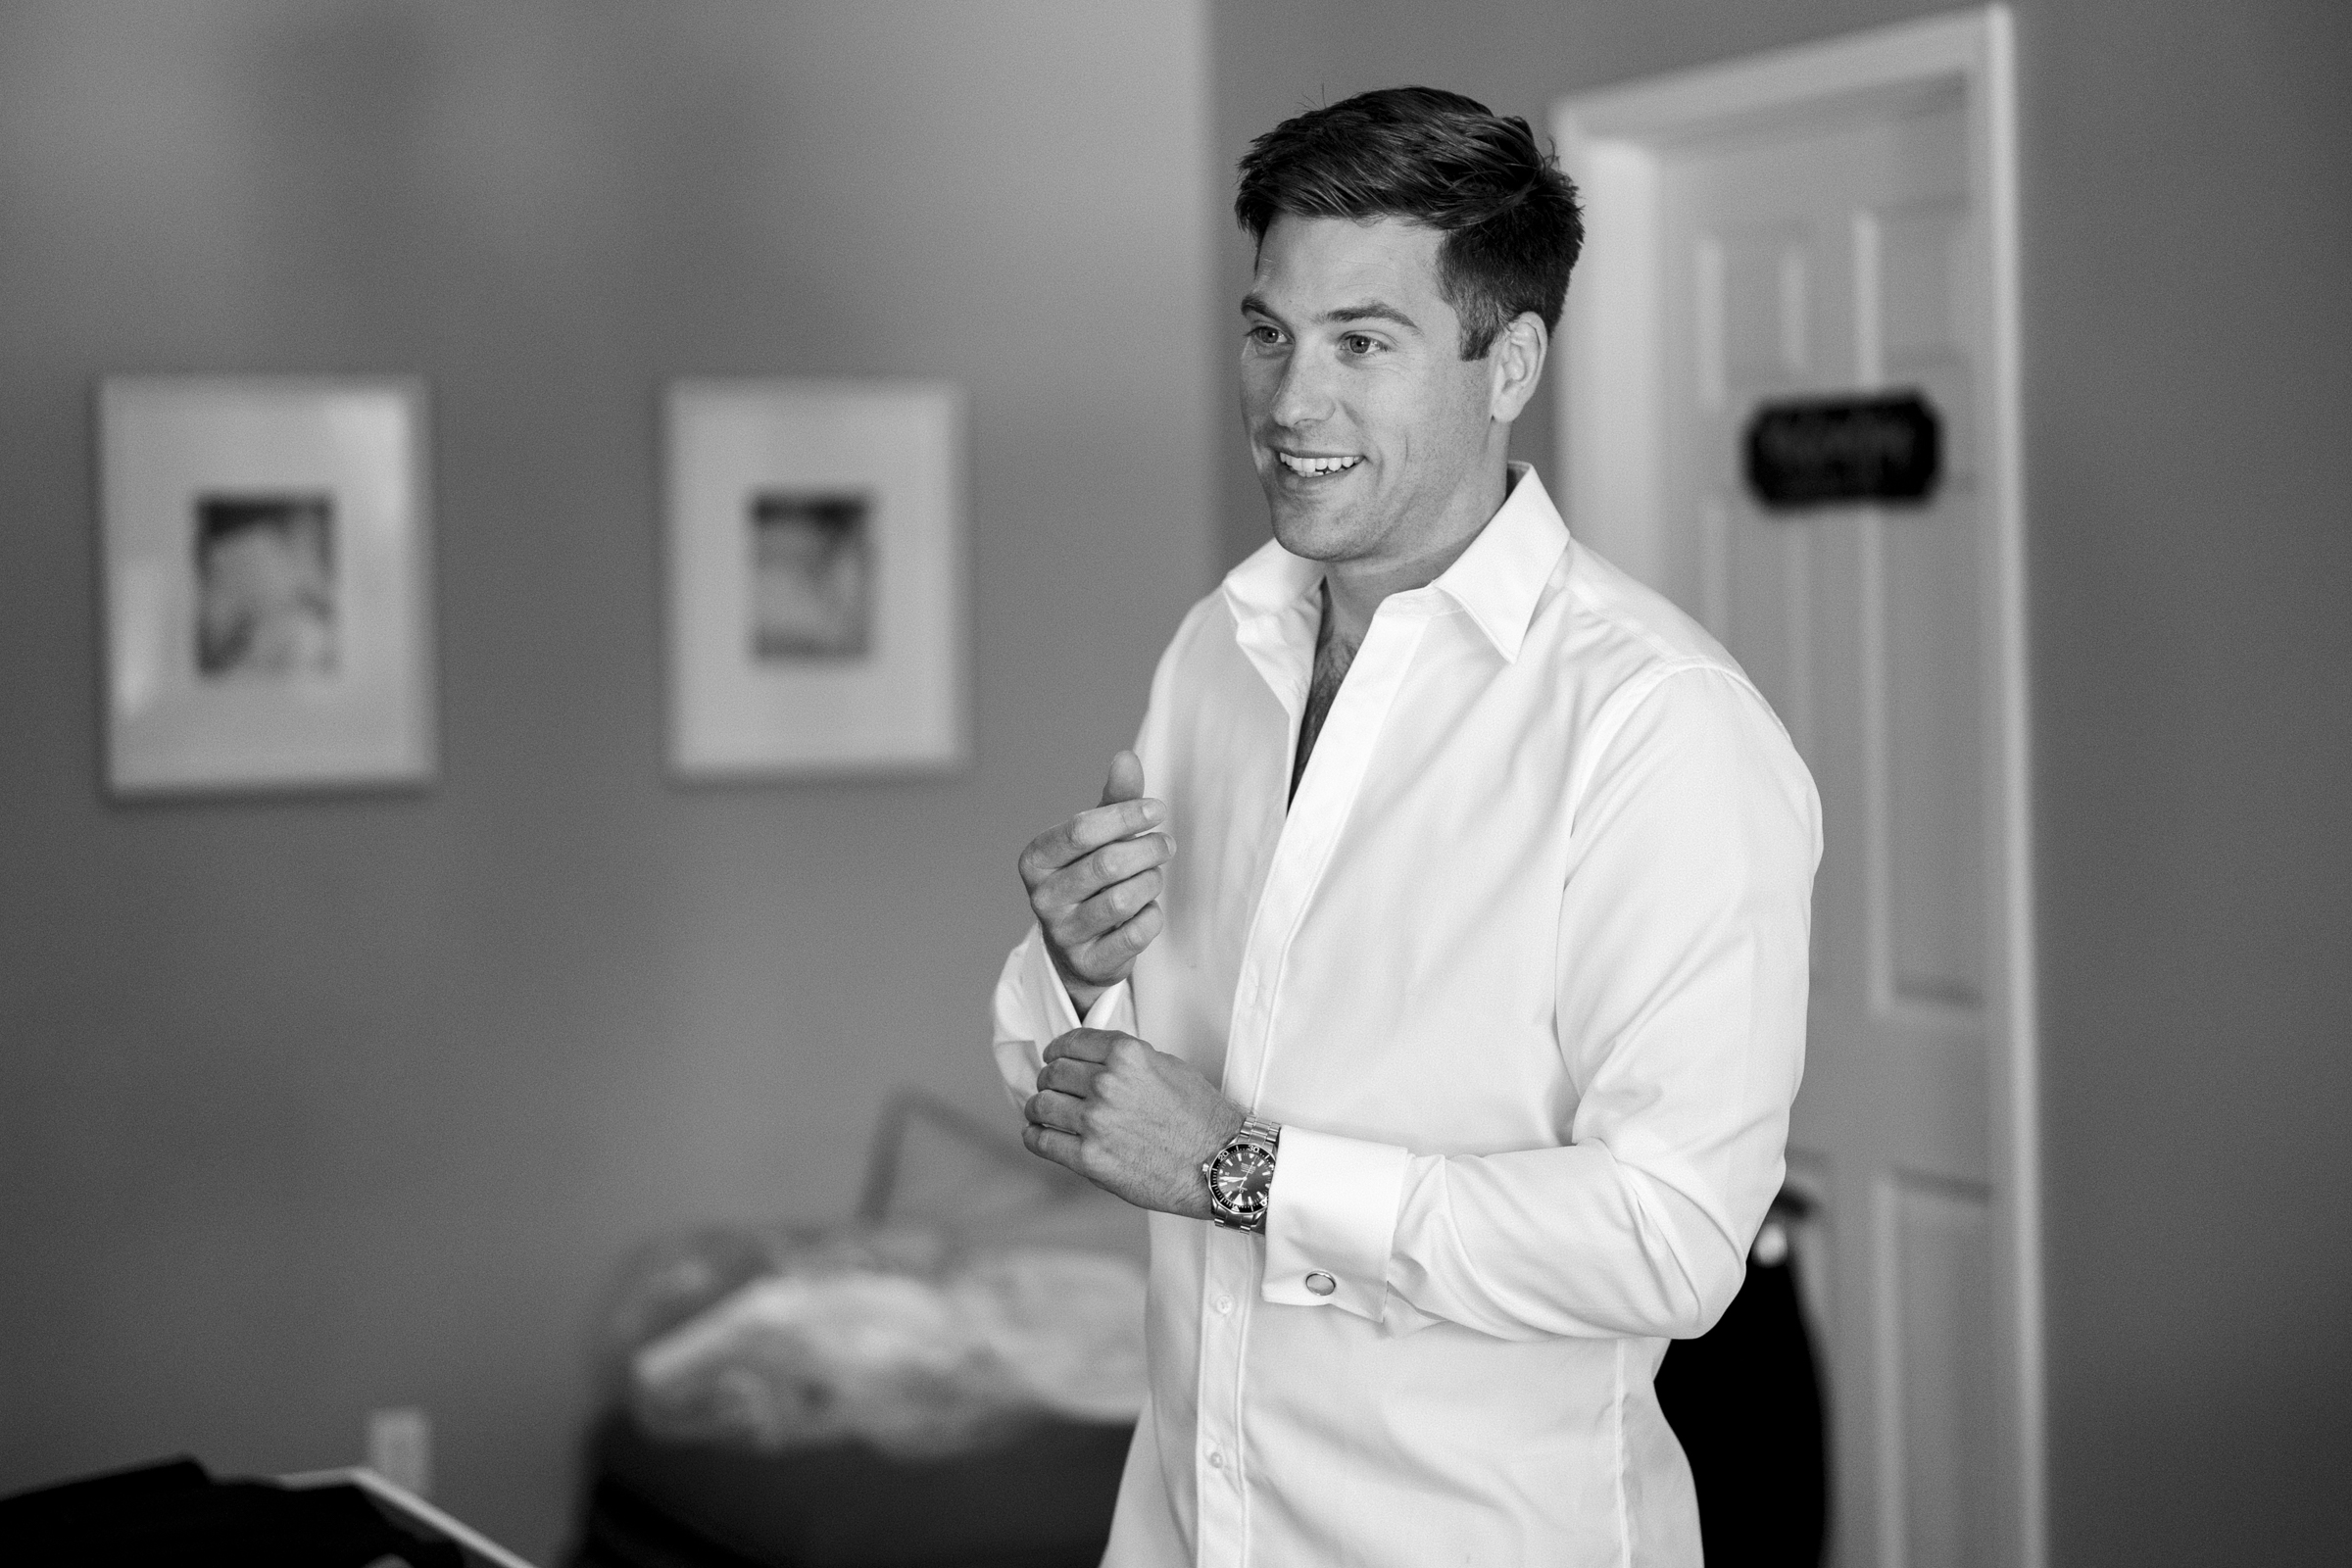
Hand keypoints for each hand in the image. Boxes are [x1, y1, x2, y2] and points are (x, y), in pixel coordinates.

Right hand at [1018, 751, 1173, 1013]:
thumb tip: (1126, 757)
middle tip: (1166, 845)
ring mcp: (1063, 934)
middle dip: (1147, 849)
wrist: (1080, 948)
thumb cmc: (1091, 878)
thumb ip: (1114, 799)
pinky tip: (1149, 908)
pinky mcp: (1089, 962)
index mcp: (1035, 859)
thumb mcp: (1098, 838)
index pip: (1081, 828)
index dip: (1126, 816)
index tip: (1157, 811)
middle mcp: (1042, 898)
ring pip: (1122, 900)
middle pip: (1107, 864)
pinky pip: (1136, 934)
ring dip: (1151, 882)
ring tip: (1155, 875)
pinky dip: (1152, 916)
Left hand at [1022, 1028, 1244, 1219]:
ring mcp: (1095, 1121)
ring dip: (1039, 1108)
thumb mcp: (1168, 1067)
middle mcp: (1107, 1083)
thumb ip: (1127, 1060)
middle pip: (1052, 1073)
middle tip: (1052, 1090)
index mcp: (1127, 1054)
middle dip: (1049, 1080)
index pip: (1071, 1042)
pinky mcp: (1089, 1158)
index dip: (1058, 1051)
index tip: (1054, 1058)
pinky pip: (1041, 1141)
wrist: (1220, 1163)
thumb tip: (1094, 1061)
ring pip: (1041, 1105)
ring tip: (1044, 1115)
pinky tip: (1040, 1136)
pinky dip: (1035, 1136)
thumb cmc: (1201, 1118)